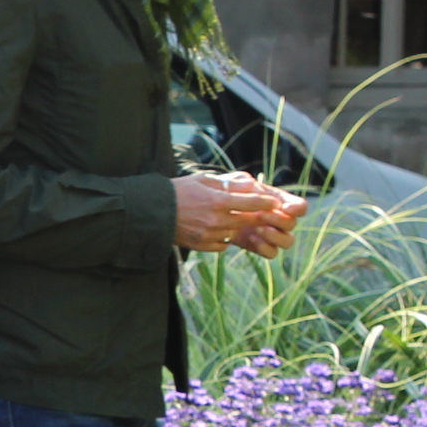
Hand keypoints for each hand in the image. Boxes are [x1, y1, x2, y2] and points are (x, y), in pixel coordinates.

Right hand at [173, 171, 289, 252]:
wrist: (152, 212)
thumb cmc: (178, 192)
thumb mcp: (203, 180)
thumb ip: (228, 183)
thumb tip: (250, 183)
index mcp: (218, 201)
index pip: (251, 202)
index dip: (266, 202)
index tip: (274, 202)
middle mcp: (216, 220)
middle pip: (247, 220)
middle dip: (257, 216)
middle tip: (262, 213)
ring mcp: (209, 235)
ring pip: (235, 233)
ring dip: (237, 227)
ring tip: (230, 219)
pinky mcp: (202, 246)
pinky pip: (223, 245)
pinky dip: (224, 239)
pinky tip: (217, 230)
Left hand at [233, 180, 307, 258]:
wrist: (213, 214)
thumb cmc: (226, 194)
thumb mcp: (231, 183)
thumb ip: (240, 181)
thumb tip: (249, 182)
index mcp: (280, 202)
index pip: (300, 207)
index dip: (298, 208)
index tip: (286, 208)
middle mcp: (281, 220)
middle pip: (292, 224)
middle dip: (279, 219)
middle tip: (262, 215)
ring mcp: (273, 235)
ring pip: (288, 242)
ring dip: (275, 235)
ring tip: (258, 228)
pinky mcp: (261, 247)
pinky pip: (272, 253)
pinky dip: (264, 247)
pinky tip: (251, 237)